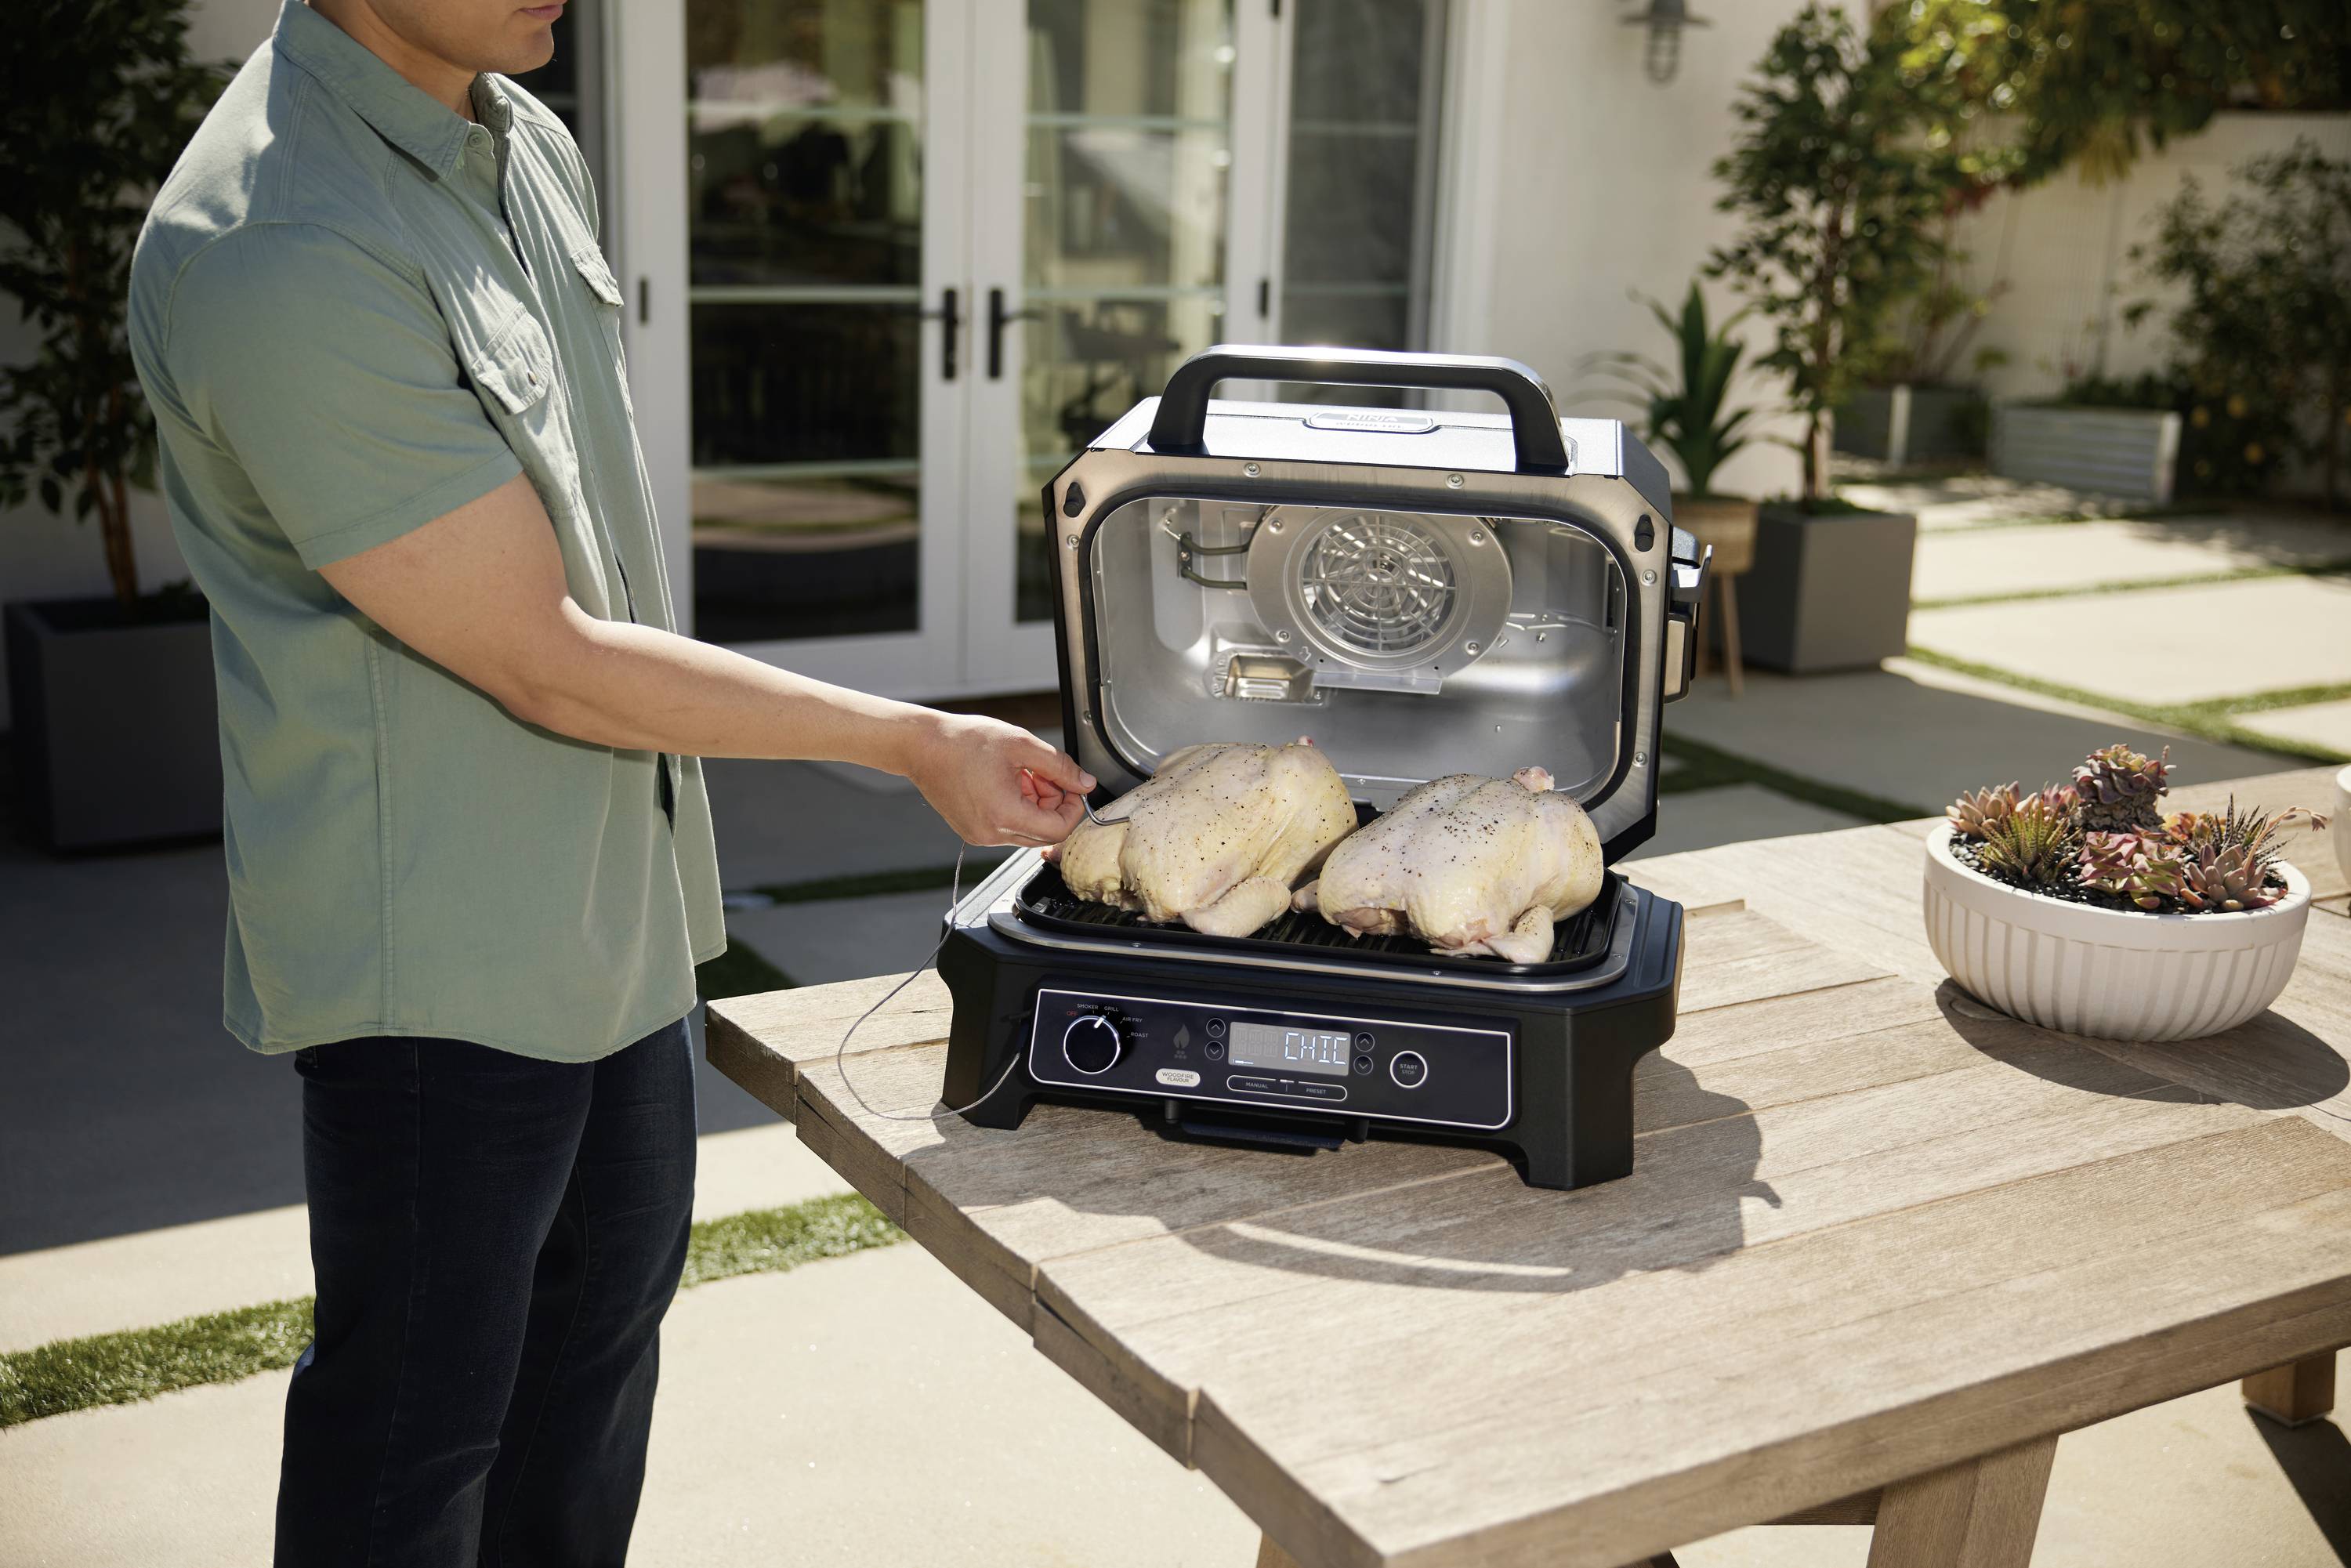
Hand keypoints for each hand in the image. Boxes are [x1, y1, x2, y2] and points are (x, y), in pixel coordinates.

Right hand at [904, 712, 1094, 847]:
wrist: (922, 746)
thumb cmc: (963, 741)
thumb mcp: (1021, 744)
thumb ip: (1060, 766)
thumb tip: (1086, 783)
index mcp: (1004, 815)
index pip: (1059, 829)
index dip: (1073, 807)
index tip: (1072, 786)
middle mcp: (991, 833)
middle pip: (1044, 832)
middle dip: (1053, 802)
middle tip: (1041, 772)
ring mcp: (979, 836)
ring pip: (1027, 829)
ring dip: (1034, 803)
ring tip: (1020, 773)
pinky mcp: (972, 832)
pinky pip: (1007, 827)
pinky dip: (1016, 807)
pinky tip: (1005, 781)